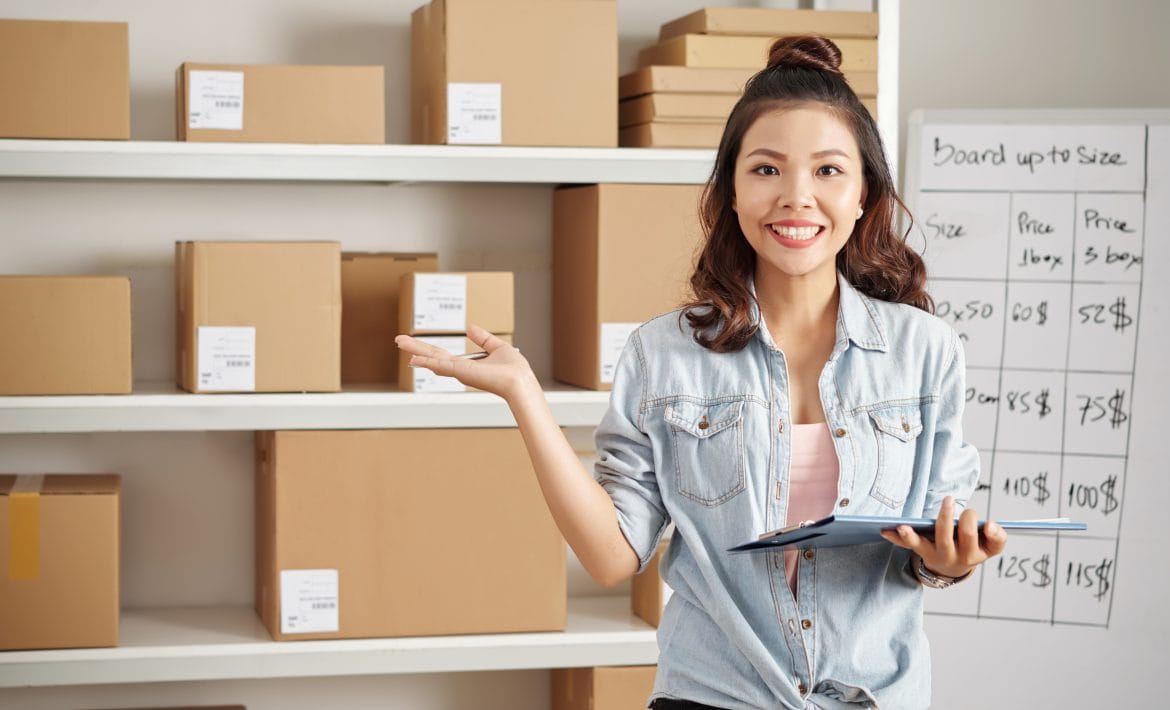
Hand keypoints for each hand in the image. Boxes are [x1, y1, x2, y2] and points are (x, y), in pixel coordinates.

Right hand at [395, 324, 538, 400]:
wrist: (519, 381)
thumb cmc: (514, 370)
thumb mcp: (498, 347)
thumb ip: (483, 338)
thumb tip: (470, 328)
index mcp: (467, 364)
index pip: (443, 356)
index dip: (428, 350)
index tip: (415, 345)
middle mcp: (460, 369)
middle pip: (432, 356)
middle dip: (415, 348)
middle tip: (398, 340)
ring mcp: (459, 371)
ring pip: (432, 358)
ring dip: (415, 350)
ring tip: (399, 341)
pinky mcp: (462, 371)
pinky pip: (440, 364)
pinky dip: (426, 361)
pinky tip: (413, 358)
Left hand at [879, 496, 1007, 578]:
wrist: (953, 569)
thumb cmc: (972, 547)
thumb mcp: (989, 545)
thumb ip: (996, 535)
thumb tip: (990, 525)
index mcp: (977, 553)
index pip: (990, 543)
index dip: (991, 534)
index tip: (987, 524)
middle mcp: (957, 557)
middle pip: (952, 538)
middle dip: (950, 519)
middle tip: (949, 500)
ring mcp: (937, 555)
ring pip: (924, 546)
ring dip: (912, 536)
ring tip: (904, 527)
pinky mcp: (922, 551)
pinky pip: (908, 545)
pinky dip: (896, 537)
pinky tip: (885, 530)